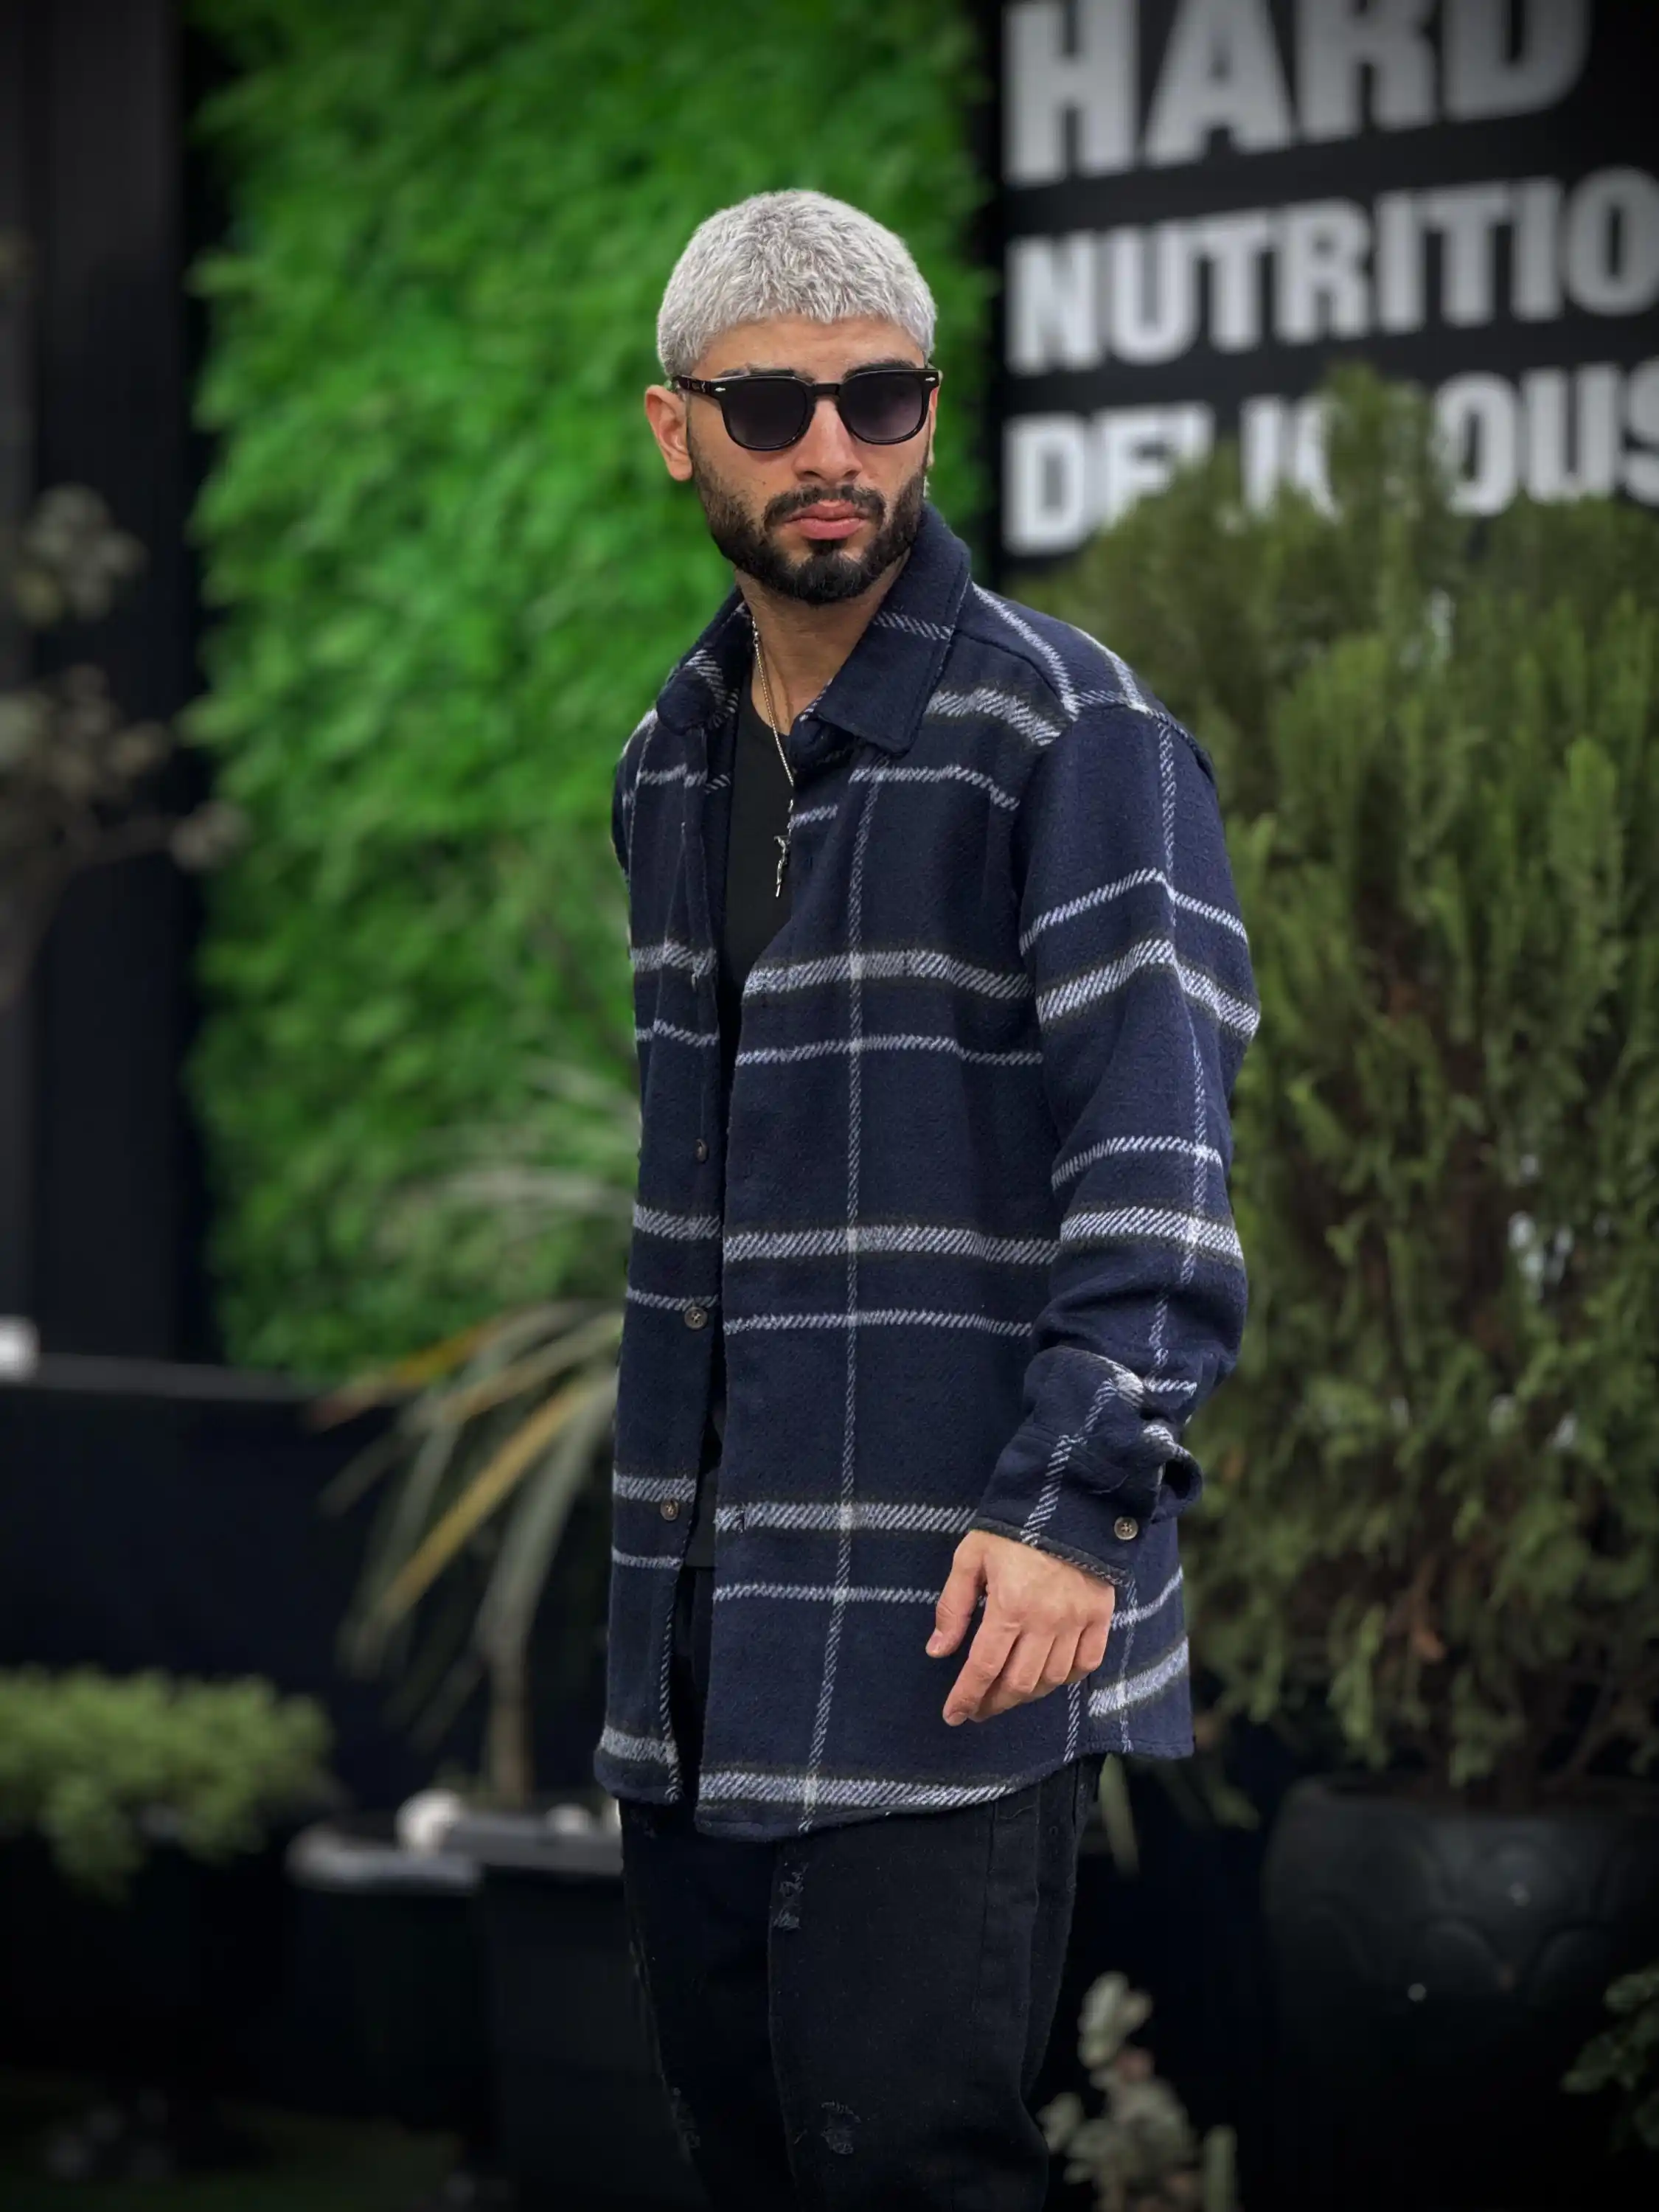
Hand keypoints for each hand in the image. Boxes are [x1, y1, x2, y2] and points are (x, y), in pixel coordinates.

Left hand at [927, 1530, 1116, 1725]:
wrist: (1069, 1500)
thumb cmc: (1012, 1528)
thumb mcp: (971, 1557)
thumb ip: (954, 1606)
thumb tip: (937, 1651)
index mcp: (1009, 1606)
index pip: (984, 1668)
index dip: (966, 1697)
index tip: (953, 1715)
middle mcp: (1046, 1621)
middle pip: (1018, 1683)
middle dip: (993, 1703)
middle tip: (977, 1708)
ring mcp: (1077, 1621)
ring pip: (1050, 1680)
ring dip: (1025, 1696)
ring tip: (1006, 1695)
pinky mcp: (1100, 1616)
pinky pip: (1086, 1664)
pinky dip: (1066, 1679)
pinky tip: (1048, 1679)